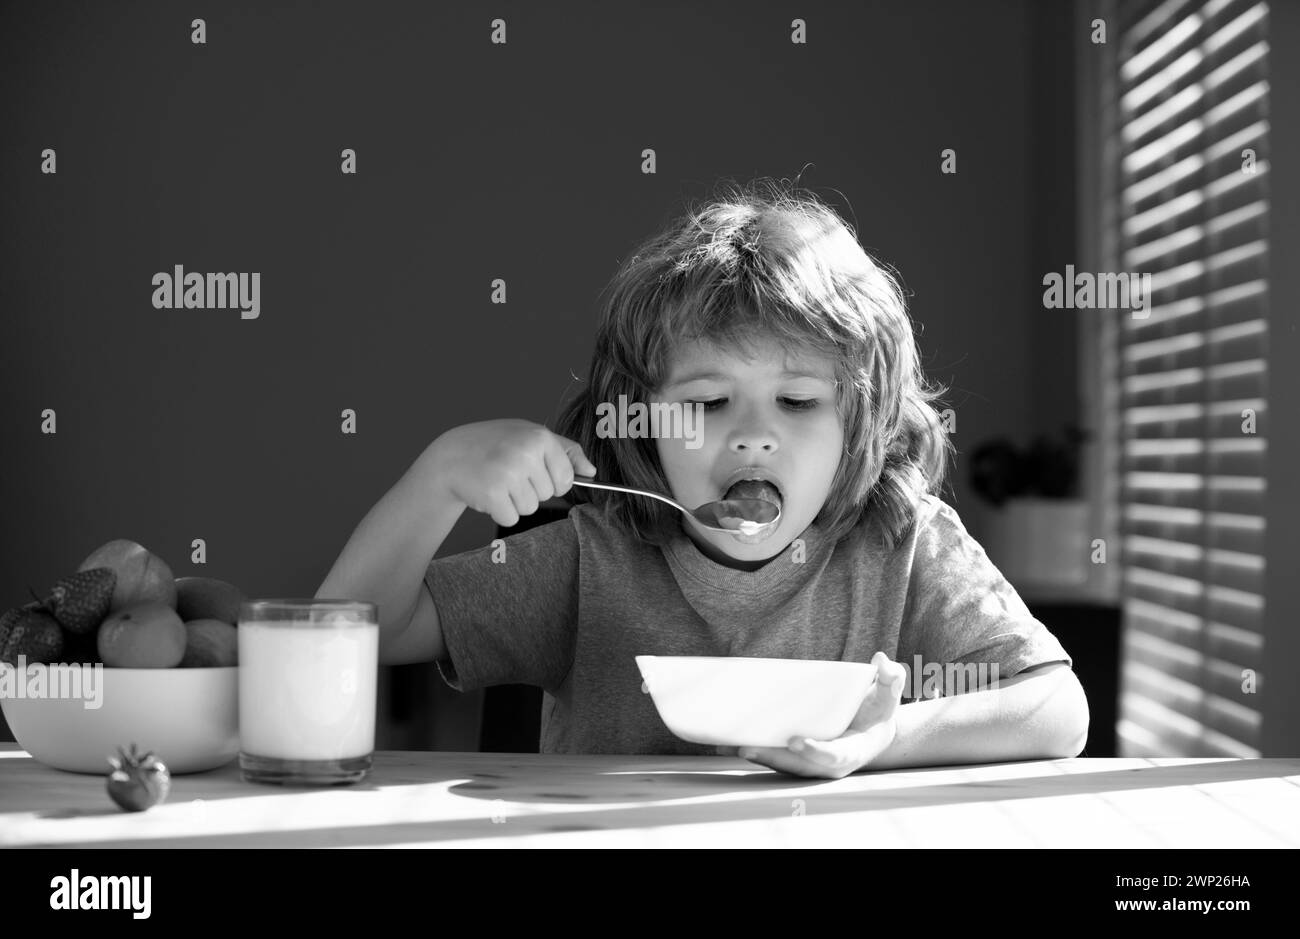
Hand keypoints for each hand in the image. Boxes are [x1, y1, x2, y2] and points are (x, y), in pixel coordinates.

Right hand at [425, 420, 597, 527]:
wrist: (451, 456)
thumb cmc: (496, 445)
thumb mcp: (530, 436)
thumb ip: (565, 451)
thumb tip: (591, 472)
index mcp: (539, 436)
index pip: (567, 478)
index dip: (553, 481)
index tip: (534, 472)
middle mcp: (525, 453)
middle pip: (548, 495)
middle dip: (530, 490)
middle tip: (508, 473)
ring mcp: (508, 474)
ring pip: (530, 508)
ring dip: (515, 502)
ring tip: (498, 481)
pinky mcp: (492, 494)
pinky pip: (511, 518)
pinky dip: (500, 512)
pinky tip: (488, 493)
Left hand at [719, 652, 907, 778]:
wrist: (870, 730)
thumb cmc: (877, 710)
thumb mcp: (889, 694)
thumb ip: (892, 678)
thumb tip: (881, 661)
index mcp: (852, 751)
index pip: (834, 756)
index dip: (816, 751)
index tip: (797, 741)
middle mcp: (828, 764)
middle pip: (798, 767)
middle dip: (772, 758)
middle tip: (746, 748)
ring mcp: (810, 763)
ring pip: (779, 765)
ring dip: (753, 756)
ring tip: (725, 744)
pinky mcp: (794, 758)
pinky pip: (771, 757)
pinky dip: (749, 750)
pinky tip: (723, 741)